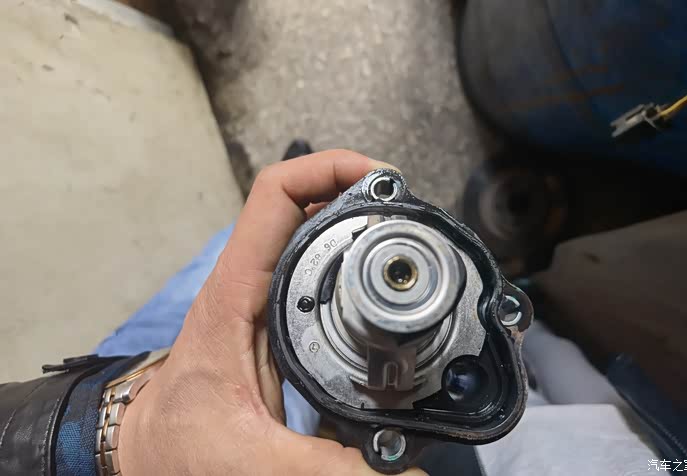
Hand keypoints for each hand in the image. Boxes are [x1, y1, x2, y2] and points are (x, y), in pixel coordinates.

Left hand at [119, 150, 425, 474]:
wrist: (152, 455)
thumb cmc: (179, 448)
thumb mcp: (254, 461)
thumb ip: (331, 468)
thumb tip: (403, 467)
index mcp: (234, 297)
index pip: (274, 198)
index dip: (328, 169)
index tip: (379, 179)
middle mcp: (248, 285)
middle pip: (301, 206)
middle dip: (356, 194)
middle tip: (405, 210)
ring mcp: (260, 298)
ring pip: (307, 233)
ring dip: (352, 220)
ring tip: (398, 230)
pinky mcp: (272, 317)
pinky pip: (310, 268)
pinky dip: (344, 256)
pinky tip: (374, 273)